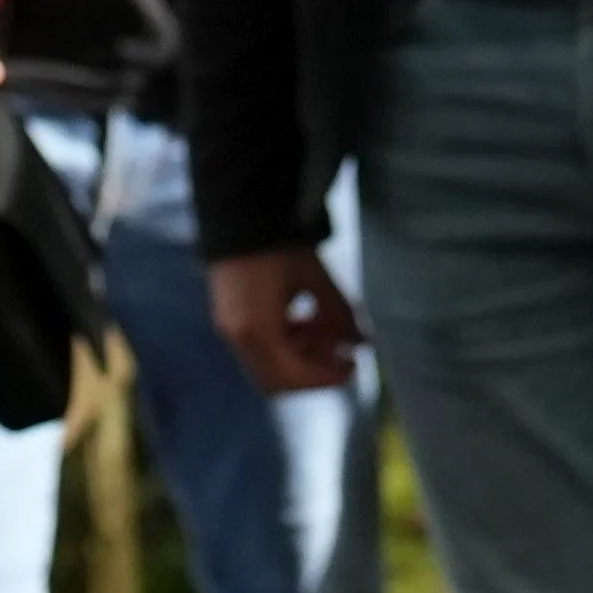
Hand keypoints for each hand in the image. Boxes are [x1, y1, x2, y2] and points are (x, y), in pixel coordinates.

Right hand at [212, 243, 364, 394]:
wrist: (237, 212)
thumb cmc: (278, 242)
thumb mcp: (316, 276)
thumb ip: (341, 314)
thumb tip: (364, 342)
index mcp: (258, 330)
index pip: (295, 376)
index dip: (328, 378)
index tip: (353, 366)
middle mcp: (238, 337)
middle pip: (279, 381)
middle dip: (314, 371)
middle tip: (343, 354)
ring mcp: (229, 329)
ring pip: (268, 366)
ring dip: (300, 356)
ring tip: (326, 329)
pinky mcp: (229, 319)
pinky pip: (259, 348)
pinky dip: (285, 344)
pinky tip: (304, 319)